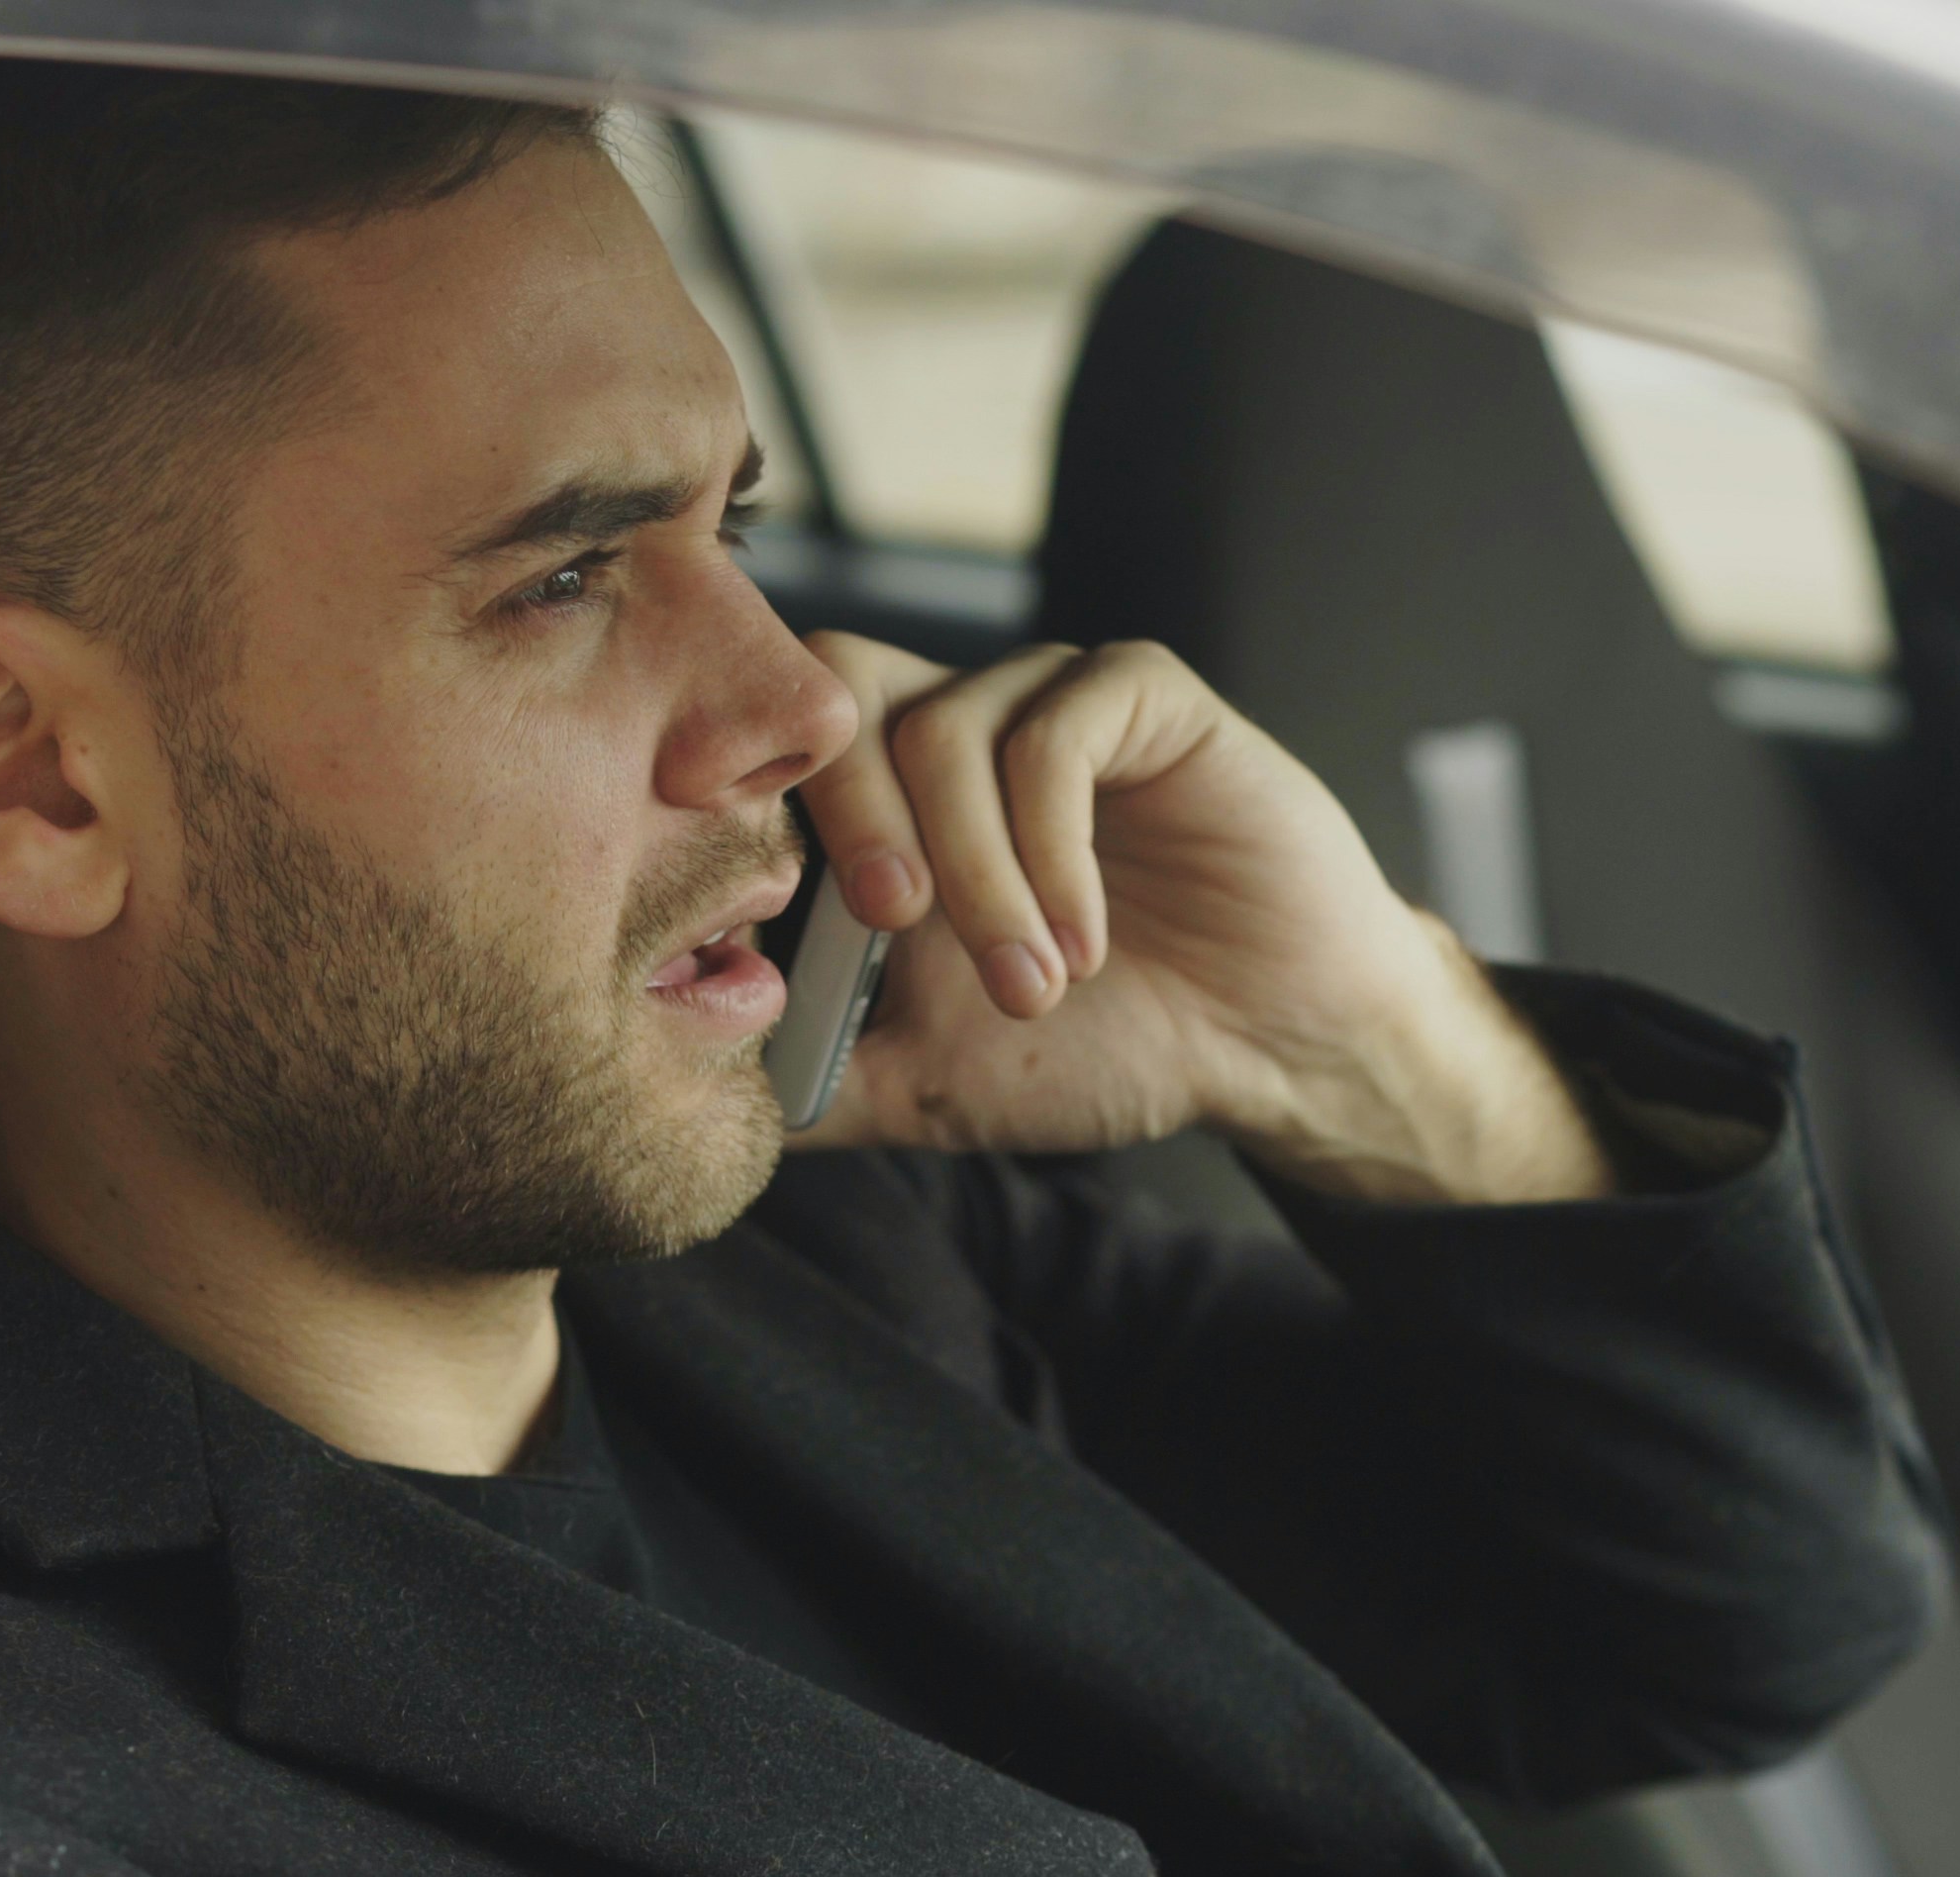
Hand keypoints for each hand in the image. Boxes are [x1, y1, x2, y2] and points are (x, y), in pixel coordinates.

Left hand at [785, 634, 1611, 1204]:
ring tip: (1037, 982)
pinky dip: (1054, 850)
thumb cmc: (1110, 1046)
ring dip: (981, 874)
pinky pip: (1056, 733)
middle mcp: (961, 725)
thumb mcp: (931, 1083)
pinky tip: (1087, 939)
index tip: (752, 917)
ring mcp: (1049, 701)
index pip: (776, 742)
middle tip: (897, 927)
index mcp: (892, 799)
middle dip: (852, 817)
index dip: (754, 811)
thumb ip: (816, 1080)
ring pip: (949, 731)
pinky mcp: (1143, 695)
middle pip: (839, 689)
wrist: (1272, 1046)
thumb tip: (686, 1105)